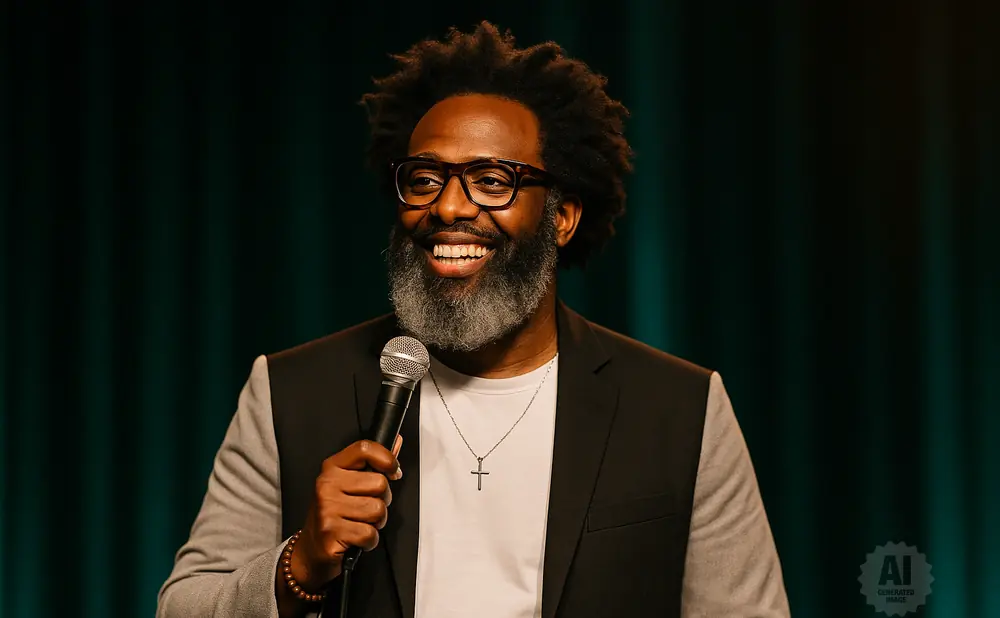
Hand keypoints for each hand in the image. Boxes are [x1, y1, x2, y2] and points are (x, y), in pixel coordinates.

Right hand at [289, 436, 401, 591]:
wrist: (310, 550)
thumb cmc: (334, 515)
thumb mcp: (348, 485)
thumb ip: (373, 464)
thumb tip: (396, 442)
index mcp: (332, 468)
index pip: (364, 448)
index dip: (386, 458)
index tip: (393, 470)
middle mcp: (327, 485)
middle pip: (379, 483)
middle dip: (383, 500)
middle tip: (368, 508)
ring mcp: (327, 508)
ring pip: (377, 510)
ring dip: (377, 522)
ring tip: (361, 523)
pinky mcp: (331, 532)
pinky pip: (369, 533)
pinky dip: (369, 540)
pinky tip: (356, 538)